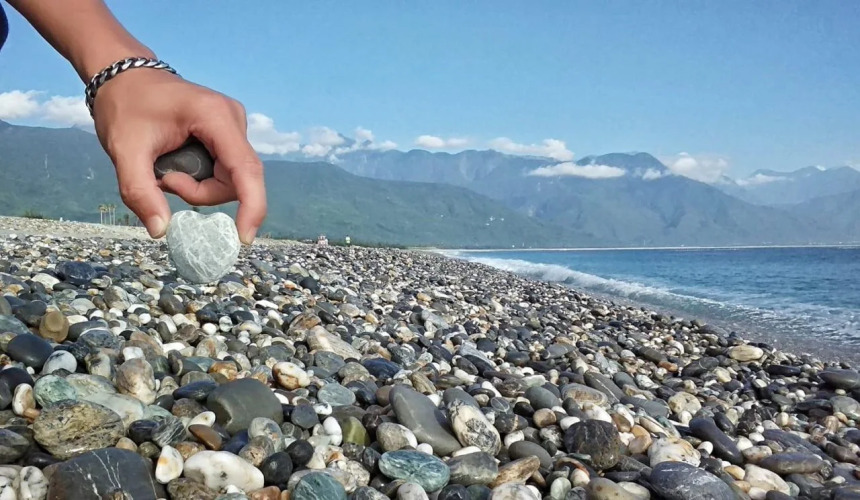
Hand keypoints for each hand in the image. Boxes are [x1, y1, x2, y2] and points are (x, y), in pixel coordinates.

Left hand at [91, 68, 265, 243]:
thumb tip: (160, 231)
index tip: (243, 238)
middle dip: (201, 192)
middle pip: (236, 179)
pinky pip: (224, 171)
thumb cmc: (124, 105)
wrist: (122, 75)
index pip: (246, 170)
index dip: (252, 207)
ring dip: (198, 186)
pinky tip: (176, 163)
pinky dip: (200, 178)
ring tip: (165, 169)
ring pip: (230, 179)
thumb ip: (140, 191)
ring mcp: (233, 126)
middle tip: (163, 180)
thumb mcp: (124, 150)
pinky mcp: (227, 133)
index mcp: (216, 117)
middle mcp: (233, 119)